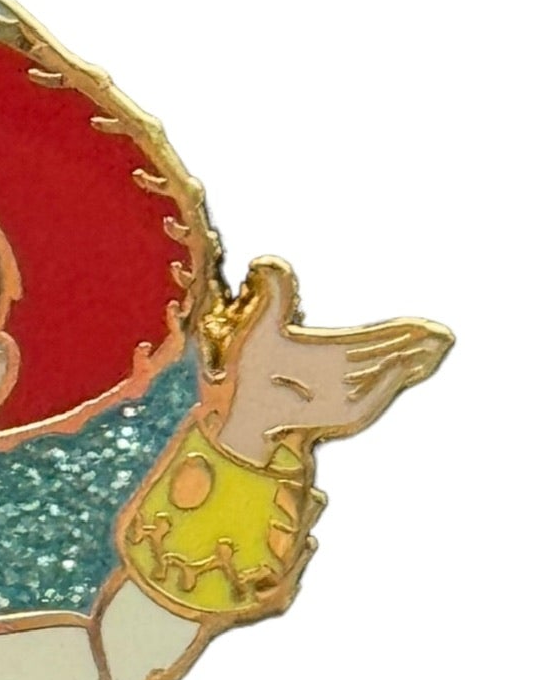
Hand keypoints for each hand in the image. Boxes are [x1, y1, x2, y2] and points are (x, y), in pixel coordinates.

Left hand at [212, 257, 451, 466]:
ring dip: (410, 363)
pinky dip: (384, 387)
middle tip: (443, 336)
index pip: (374, 340)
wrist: (237, 409)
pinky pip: (368, 403)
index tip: (428, 325)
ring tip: (436, 348)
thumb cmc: (247, 372)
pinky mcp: (336, 418)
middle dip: (415, 346)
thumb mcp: (261, 323)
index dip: (401, 331)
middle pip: (388, 357)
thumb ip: (272, 292)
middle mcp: (342, 376)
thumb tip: (263, 261)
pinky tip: (401, 367)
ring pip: (385, 379)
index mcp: (331, 353)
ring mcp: (342, 398)